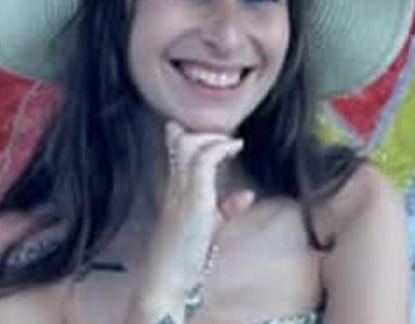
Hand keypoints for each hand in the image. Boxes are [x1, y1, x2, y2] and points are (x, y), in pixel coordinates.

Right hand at [141, 122, 253, 298]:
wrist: (167, 280)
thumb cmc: (185, 257)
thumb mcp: (210, 227)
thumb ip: (227, 208)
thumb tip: (247, 193)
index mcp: (175, 189)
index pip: (174, 149)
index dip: (186, 133)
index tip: (213, 137)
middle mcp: (175, 185)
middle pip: (181, 141)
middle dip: (205, 133)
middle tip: (228, 141)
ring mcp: (182, 191)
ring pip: (189, 145)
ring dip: (213, 139)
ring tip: (232, 145)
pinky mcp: (193, 200)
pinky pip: (203, 163)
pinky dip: (219, 150)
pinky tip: (233, 151)